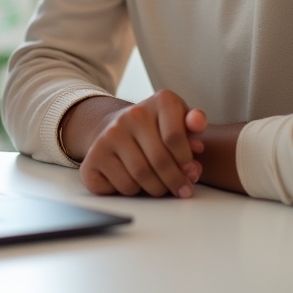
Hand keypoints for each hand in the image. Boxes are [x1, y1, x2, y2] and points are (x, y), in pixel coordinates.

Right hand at [76, 89, 206, 198]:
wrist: (116, 130)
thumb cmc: (157, 131)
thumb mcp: (180, 121)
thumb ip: (194, 122)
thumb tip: (197, 123)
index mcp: (160, 101)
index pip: (175, 138)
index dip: (186, 162)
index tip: (190, 170)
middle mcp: (132, 113)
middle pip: (160, 160)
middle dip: (175, 181)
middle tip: (182, 189)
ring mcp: (110, 134)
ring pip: (142, 176)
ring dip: (157, 189)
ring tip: (161, 186)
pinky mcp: (94, 156)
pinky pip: (123, 185)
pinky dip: (134, 191)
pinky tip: (136, 181)